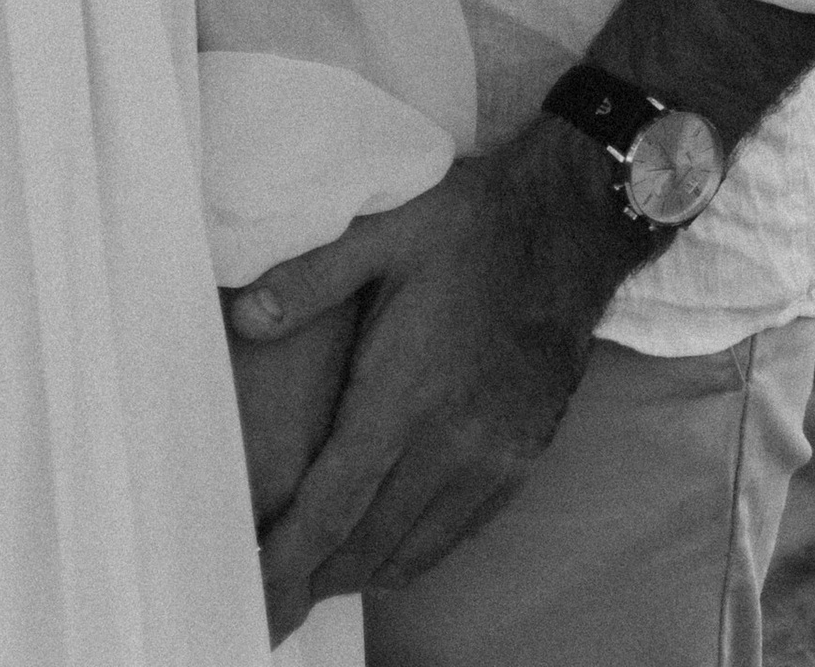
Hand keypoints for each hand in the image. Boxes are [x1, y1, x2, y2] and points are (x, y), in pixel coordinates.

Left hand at [232, 130, 626, 640]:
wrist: (571, 224)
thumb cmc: (471, 222)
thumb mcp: (382, 229)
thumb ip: (309, 277)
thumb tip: (243, 318)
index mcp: (405, 394)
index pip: (333, 506)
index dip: (288, 559)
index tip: (255, 591)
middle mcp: (452, 443)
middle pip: (369, 545)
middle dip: (315, 577)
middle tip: (273, 591)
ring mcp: (494, 458)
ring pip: (415, 550)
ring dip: (362, 570)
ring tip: (317, 573)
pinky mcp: (523, 459)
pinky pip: (459, 532)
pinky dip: (414, 552)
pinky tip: (388, 543)